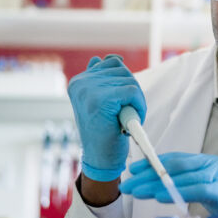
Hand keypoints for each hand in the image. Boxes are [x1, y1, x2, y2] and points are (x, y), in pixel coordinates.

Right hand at [68, 55, 146, 181]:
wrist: (101, 159)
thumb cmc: (104, 130)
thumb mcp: (101, 101)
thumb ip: (104, 79)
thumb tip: (113, 59)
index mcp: (79, 81)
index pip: (112, 64)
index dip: (123, 84)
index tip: (118, 103)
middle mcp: (81, 83)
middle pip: (123, 71)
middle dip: (131, 92)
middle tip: (123, 114)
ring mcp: (89, 90)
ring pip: (130, 81)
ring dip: (136, 101)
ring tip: (124, 118)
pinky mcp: (102, 99)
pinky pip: (133, 91)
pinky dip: (139, 106)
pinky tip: (130, 121)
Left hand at [119, 152, 217, 217]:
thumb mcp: (215, 193)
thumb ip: (195, 188)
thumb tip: (166, 190)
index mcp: (211, 163)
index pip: (178, 159)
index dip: (154, 163)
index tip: (134, 169)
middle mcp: (214, 164)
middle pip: (175, 165)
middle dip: (147, 173)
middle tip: (127, 180)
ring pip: (182, 175)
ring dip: (155, 183)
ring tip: (135, 190)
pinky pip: (196, 188)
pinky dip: (176, 191)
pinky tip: (159, 196)